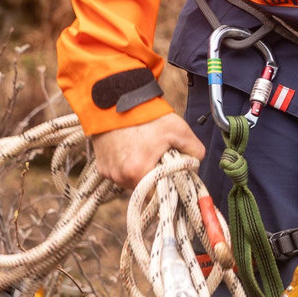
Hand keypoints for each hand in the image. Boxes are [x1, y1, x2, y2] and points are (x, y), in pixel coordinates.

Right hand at [91, 109, 206, 190]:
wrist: (117, 101)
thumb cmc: (148, 116)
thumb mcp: (179, 130)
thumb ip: (195, 150)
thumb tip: (197, 164)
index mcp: (139, 172)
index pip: (157, 195)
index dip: (166, 185)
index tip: (170, 174)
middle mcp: (121, 177)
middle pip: (143, 188)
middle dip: (152, 176)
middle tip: (157, 157)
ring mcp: (109, 172)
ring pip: (129, 181)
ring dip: (138, 171)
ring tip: (142, 150)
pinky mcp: (100, 167)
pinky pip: (117, 173)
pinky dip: (125, 165)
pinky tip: (129, 149)